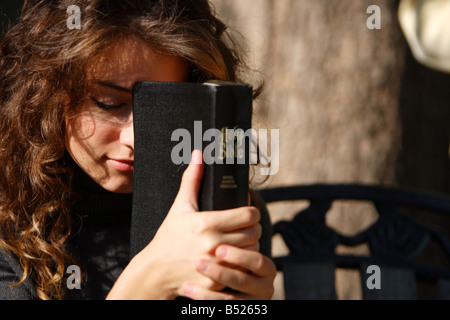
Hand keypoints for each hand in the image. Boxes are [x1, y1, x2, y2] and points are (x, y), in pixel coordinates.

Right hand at [107, 150, 265, 299]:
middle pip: (254, 233)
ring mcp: (215, 264)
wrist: (156, 269)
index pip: (249, 215)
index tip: (248, 213)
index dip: (252, 212)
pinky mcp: (215, 282)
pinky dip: (241, 264)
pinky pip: (241, 271)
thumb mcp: (180, 206)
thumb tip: (198, 155)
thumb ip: (192, 179)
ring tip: (240, 242)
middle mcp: (212, 244)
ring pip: (252, 252)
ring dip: (250, 246)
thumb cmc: (169, 236)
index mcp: (207, 223)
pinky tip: (233, 258)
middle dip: (253, 228)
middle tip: (245, 227)